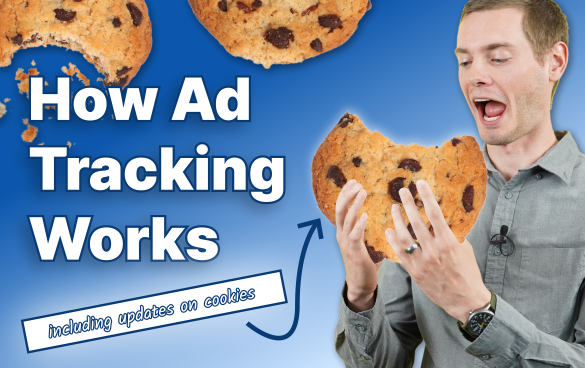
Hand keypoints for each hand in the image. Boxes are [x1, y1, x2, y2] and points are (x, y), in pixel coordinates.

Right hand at [336, 180, 379, 311]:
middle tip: (356, 183)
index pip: (341, 207)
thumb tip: (387, 218)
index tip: (354, 182)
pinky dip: (359, 224)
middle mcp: (342, 235)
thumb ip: (371, 230)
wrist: (361, 285)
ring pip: (347, 219)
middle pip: (340, 209)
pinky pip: (355, 235)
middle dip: (347, 194)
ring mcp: (346, 243)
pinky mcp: (354, 252)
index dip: (346, 194)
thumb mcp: (366, 242)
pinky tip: (366, 216)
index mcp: (344, 231)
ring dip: (355, 204)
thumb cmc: (366, 263)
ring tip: (362, 192)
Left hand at [384, 180, 490, 322]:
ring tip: (394, 208)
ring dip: (397, 220)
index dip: (427, 196)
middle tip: (402, 191)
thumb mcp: (464, 250)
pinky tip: (388, 230)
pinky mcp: (414, 272)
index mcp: (448, 242)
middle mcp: (433, 250)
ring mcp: (422, 262)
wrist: (465, 300)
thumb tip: (443, 220)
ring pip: (404, 236)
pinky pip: (400, 253)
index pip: (435, 213)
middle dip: (408, 204)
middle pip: (416, 222)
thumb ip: (453, 234)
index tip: (421, 184)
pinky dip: (393, 240)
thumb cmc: (467, 273)